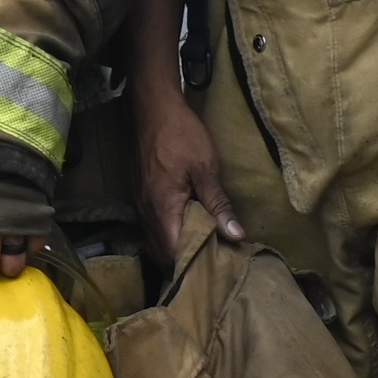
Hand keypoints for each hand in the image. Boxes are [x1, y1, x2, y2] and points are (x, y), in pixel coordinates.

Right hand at [132, 82, 243, 266]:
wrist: (153, 107)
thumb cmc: (181, 135)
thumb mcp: (205, 168)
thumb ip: (219, 205)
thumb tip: (237, 236)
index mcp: (162, 209)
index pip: (173, 253)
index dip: (191, 266)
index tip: (215, 270)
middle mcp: (146, 212)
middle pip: (162, 253)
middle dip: (184, 263)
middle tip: (212, 264)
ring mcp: (140, 204)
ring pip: (156, 241)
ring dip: (175, 250)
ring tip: (203, 252)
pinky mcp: (141, 195)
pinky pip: (153, 227)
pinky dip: (168, 235)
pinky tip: (187, 231)